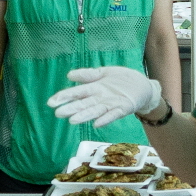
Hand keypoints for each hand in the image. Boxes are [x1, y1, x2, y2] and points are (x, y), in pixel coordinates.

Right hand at [47, 66, 162, 127]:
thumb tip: (69, 75)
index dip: (65, 97)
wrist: (143, 86)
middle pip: (83, 104)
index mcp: (95, 88)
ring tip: (72, 120)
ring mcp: (110, 104)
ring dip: (84, 116)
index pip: (77, 92)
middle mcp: (100, 98)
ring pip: (95, 111)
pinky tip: (96, 124)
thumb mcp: (105, 72)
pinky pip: (113, 115)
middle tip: (58, 113)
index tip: (51, 102)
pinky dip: (105, 119)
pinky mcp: (122, 109)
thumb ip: (89, 74)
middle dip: (71, 108)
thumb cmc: (122, 80)